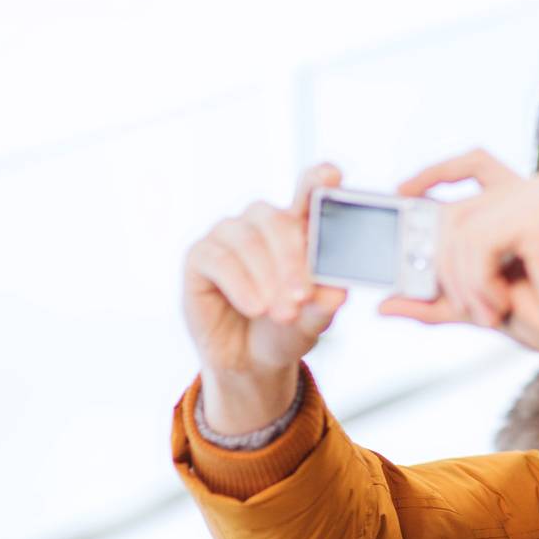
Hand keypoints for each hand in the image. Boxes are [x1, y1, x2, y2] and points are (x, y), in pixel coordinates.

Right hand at [182, 164, 348, 432]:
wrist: (250, 361)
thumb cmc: (288, 329)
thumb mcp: (313, 320)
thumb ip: (325, 305)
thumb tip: (338, 291)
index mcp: (299, 226)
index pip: (309, 191)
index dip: (318, 180)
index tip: (331, 176)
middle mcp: (263, 222)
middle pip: (278, 219)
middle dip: (293, 260)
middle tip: (303, 298)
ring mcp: (230, 235)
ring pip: (249, 240)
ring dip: (268, 278)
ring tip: (284, 313)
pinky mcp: (200, 255)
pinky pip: (220, 259)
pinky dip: (241, 285)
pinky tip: (256, 307)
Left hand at [379, 150, 538, 358]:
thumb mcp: (480, 306)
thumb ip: (437, 301)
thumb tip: (384, 305)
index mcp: (522, 203)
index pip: (474, 163)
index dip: (436, 171)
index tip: (403, 191)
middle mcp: (531, 190)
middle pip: (454, 212)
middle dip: (446, 267)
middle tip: (468, 307)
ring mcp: (538, 196)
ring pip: (460, 230)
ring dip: (464, 282)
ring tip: (490, 311)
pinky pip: (477, 240)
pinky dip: (478, 279)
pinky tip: (500, 301)